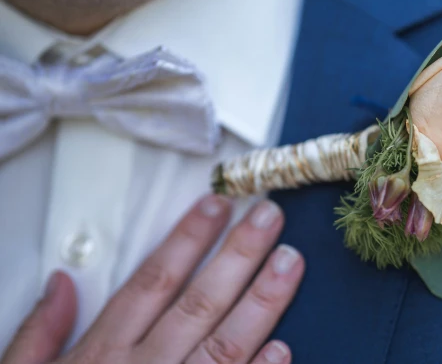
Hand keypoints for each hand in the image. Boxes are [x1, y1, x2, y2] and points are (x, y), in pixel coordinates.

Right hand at [1, 196, 303, 363]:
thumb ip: (38, 333)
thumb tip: (61, 281)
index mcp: (101, 357)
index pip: (151, 283)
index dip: (186, 240)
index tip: (216, 205)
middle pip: (198, 304)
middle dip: (237, 256)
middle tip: (270, 216)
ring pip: (223, 345)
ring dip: (262, 302)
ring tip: (291, 262)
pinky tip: (285, 349)